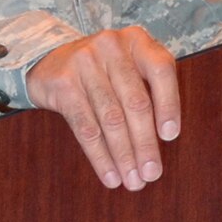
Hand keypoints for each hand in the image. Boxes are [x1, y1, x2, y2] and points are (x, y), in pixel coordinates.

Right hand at [27, 27, 178, 190]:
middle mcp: (112, 46)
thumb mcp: (129, 68)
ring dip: (124, 156)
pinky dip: (99, 156)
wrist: (51, 61)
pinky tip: (109, 175)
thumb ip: (149, 91)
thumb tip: (165, 140)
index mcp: (137, 40)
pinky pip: (85, 127)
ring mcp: (85, 62)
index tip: (171, 137)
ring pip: (111, 118)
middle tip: (151, 173)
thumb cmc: (103, 71)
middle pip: (136, 102)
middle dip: (145, 143)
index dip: (169, 104)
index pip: (161, 71)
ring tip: (132, 180)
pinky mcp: (63, 84)